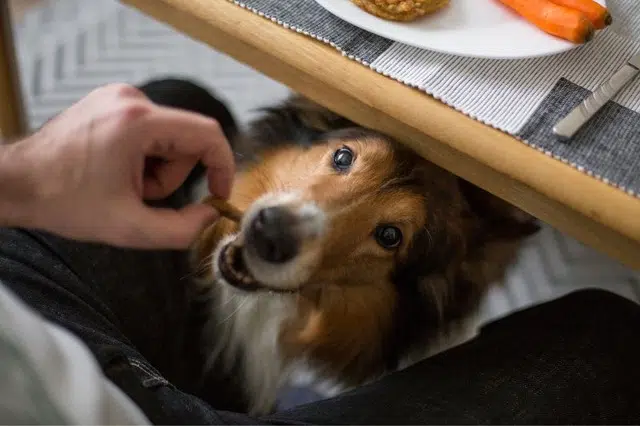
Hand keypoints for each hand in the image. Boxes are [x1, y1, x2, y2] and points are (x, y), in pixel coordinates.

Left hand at [3, 83, 234, 248]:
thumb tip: (210, 215)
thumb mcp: (130, 228)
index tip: (218, 193)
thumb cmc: (62, 200)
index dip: (222, 166)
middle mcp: (131, 99)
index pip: (208, 134)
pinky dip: (142, 156)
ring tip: (122, 184)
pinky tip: (115, 170)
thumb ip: (182, 229)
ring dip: (155, 168)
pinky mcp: (111, 103)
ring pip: (168, 138)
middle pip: (186, 140)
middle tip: (139, 195)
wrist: (15, 183)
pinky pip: (150, 131)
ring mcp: (119, 98)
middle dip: (170, 175)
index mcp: (138, 122)